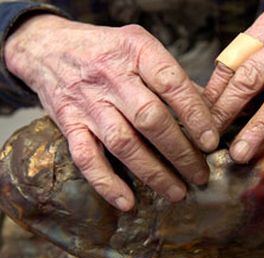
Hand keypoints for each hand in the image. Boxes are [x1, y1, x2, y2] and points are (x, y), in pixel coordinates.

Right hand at [5, 15, 218, 210]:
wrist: (48, 48)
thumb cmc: (106, 50)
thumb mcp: (141, 47)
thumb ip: (172, 78)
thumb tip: (209, 111)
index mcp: (136, 51)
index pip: (172, 84)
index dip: (195, 115)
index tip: (211, 142)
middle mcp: (112, 77)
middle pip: (150, 119)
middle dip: (180, 152)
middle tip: (200, 174)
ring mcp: (88, 103)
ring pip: (124, 143)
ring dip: (153, 173)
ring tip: (177, 192)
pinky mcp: (69, 124)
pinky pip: (86, 158)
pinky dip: (106, 183)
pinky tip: (127, 202)